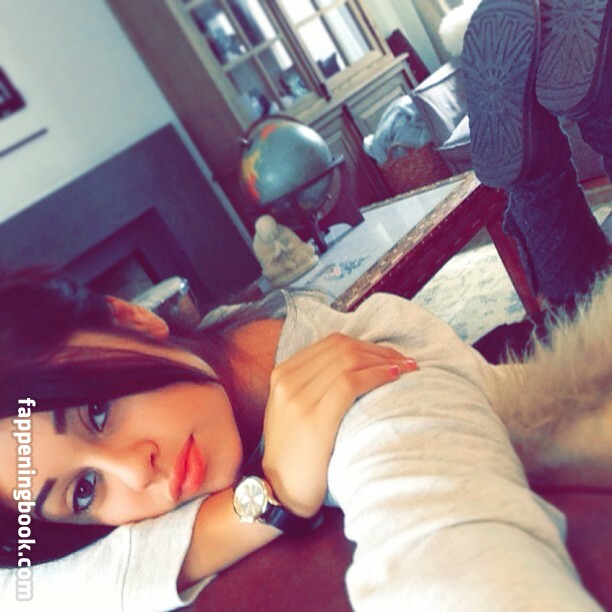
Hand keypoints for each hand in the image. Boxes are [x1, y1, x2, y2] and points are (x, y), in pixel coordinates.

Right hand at [261, 333, 416, 517]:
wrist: (277, 491)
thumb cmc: (296, 454)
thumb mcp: (295, 410)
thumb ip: (314, 385)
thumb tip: (359, 367)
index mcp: (283, 374)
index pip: (333, 344)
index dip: (367, 345)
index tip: (391, 355)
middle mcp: (288, 380)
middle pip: (343, 348)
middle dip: (379, 351)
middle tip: (406, 361)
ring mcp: (299, 398)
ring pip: (349, 360)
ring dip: (384, 360)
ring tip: (407, 369)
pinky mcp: (314, 418)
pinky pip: (351, 382)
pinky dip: (377, 375)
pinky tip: (395, 378)